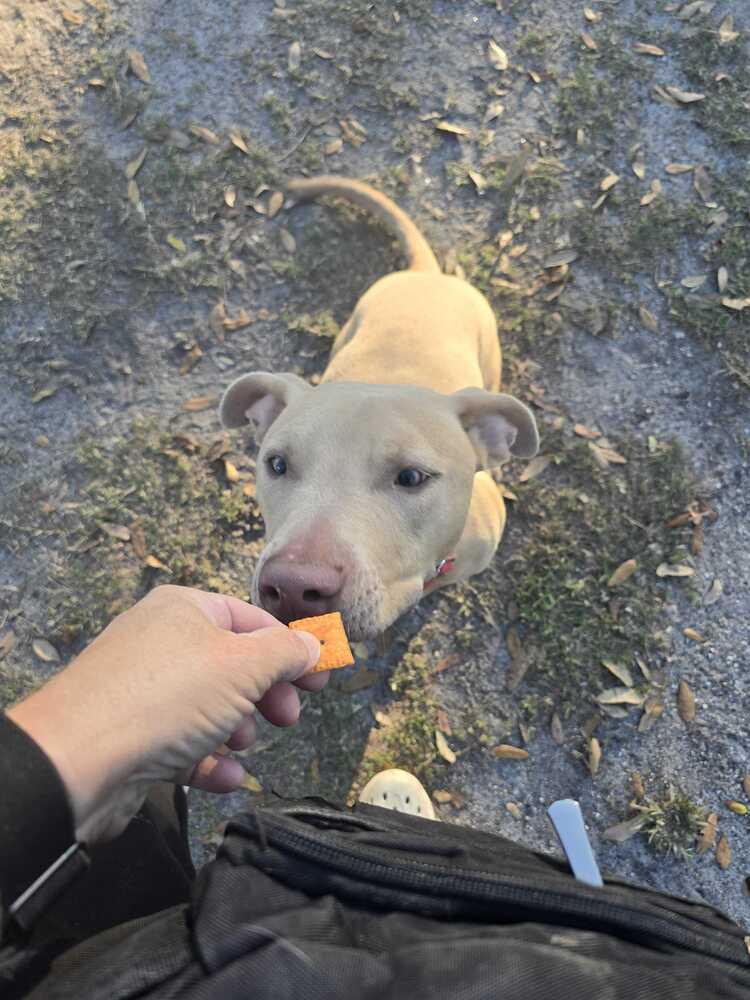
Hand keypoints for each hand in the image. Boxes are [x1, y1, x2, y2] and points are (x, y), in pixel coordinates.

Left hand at [6, 585, 324, 843]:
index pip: (252, 621)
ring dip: (236, 727)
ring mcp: (143, 690)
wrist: (77, 760)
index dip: (291, 650)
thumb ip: (286, 653)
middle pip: (232, 664)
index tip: (320, 681)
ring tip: (242, 743)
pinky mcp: (132, 735)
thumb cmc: (164, 697)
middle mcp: (160, 642)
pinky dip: (209, 760)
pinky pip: (183, 743)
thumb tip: (312, 646)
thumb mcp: (242, 666)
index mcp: (183, 610)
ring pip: (208, 705)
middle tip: (288, 718)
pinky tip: (227, 777)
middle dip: (265, 693)